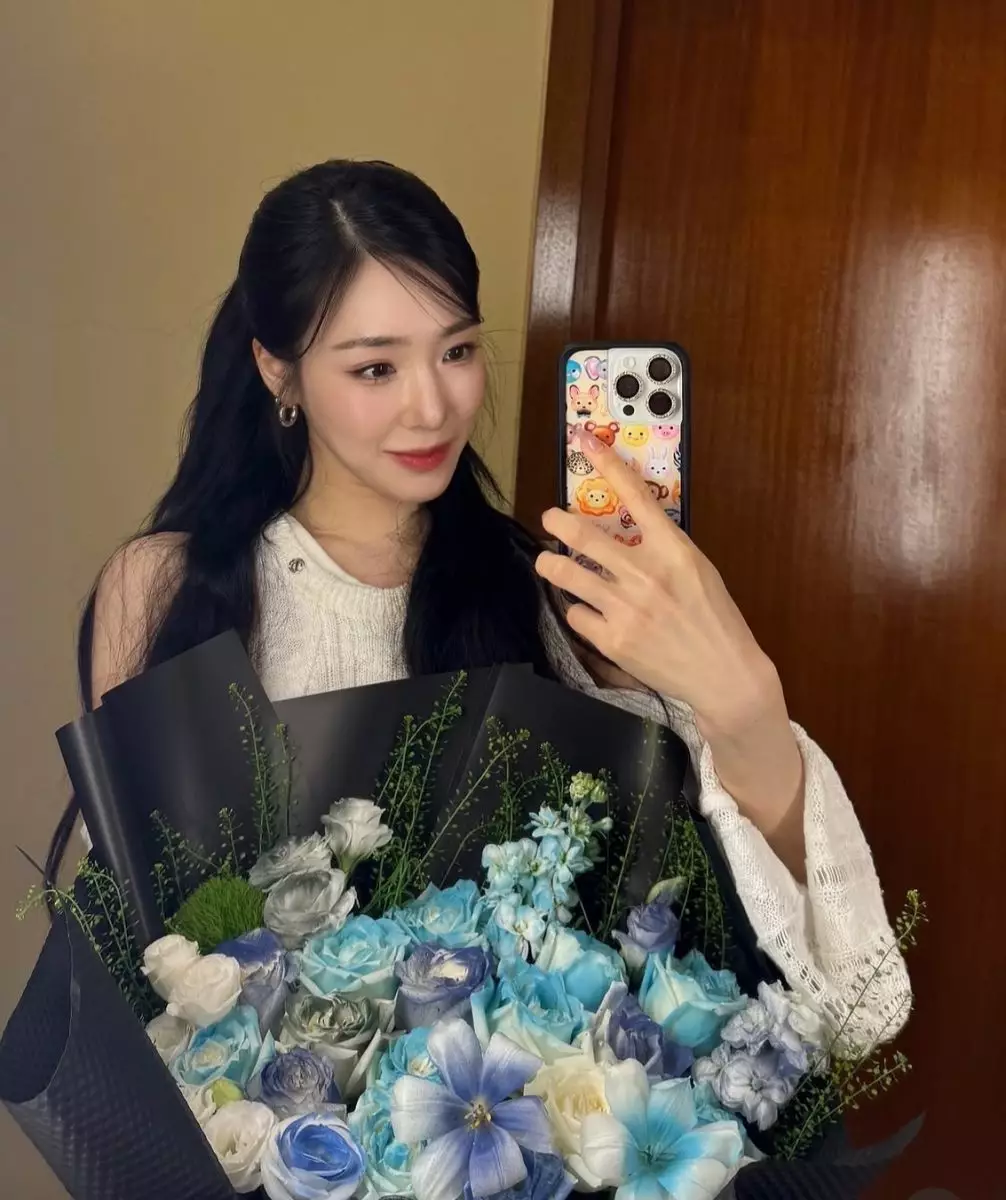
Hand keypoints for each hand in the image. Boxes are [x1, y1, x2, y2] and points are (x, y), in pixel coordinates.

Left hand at [536, 435, 782, 740]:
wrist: (723, 674)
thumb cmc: (714, 618)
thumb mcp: (698, 569)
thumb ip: (663, 546)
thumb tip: (627, 527)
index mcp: (674, 550)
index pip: (636, 496)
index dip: (607, 465)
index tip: (586, 442)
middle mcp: (645, 574)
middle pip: (582, 535)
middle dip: (556, 521)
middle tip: (549, 517)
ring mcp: (626, 608)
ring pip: (565, 573)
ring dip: (550, 563)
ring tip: (549, 562)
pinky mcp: (612, 640)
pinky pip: (575, 613)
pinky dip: (578, 609)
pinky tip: (588, 611)